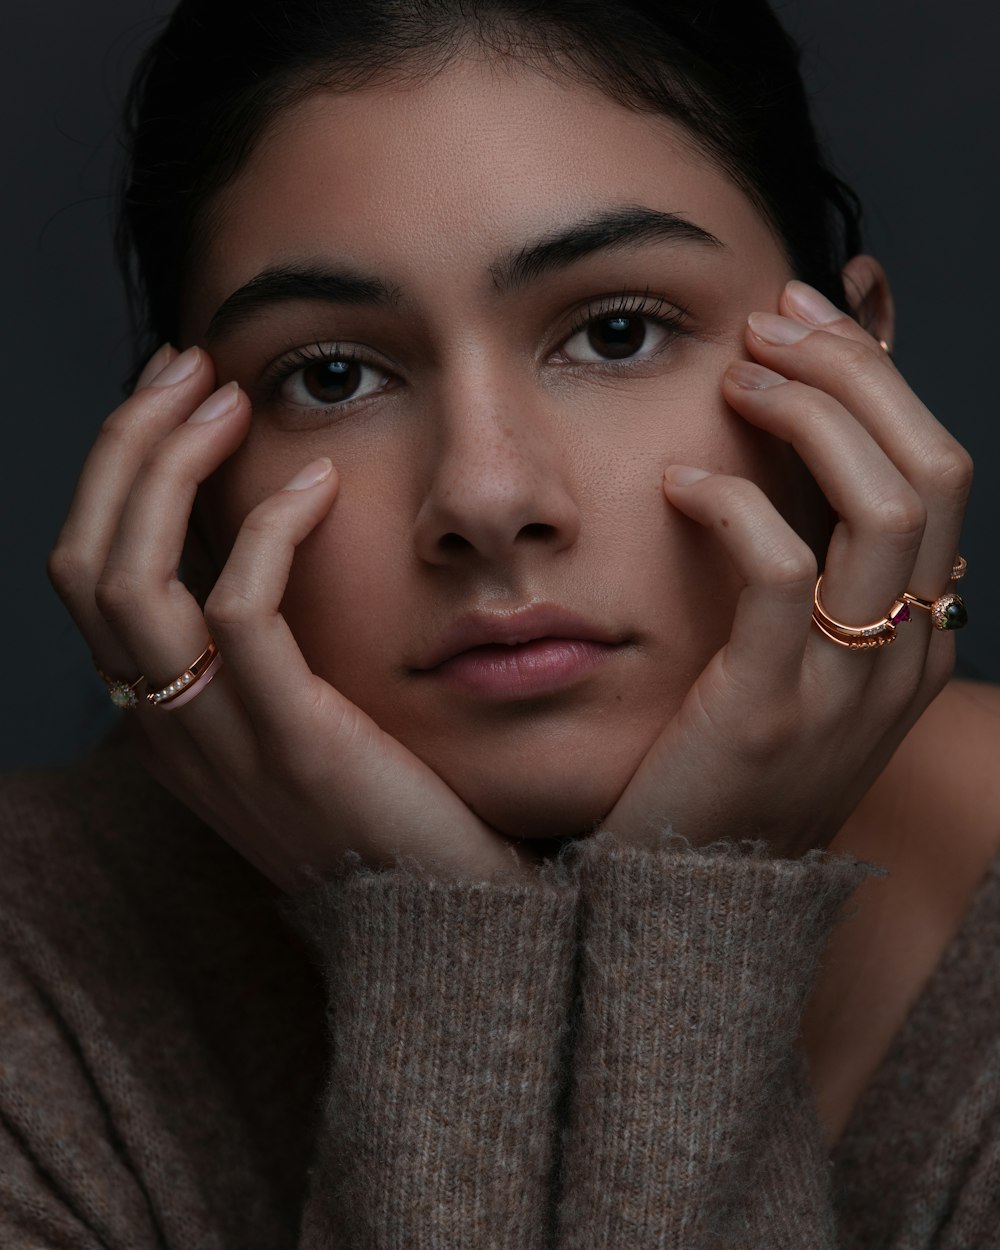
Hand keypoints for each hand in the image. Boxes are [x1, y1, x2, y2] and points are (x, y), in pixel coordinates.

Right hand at [48, 345, 538, 892]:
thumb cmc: (394, 811)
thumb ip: (269, 656)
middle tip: (184, 366)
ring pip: (128, 576)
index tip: (175, 402)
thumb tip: (271, 552)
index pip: (91, 578)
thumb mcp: (305, 726)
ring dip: (167, 463)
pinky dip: (266, 528)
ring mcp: (218, 740)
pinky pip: (239, 610)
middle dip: (124, 446)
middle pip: (82, 563)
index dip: (115, 478)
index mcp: (166, 720)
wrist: (450, 922)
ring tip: (223, 392)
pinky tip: (316, 481)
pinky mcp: (290, 741)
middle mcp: (167, 728)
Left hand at [602, 276, 971, 858]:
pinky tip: (680, 485)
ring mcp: (850, 690)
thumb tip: (773, 458)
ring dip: (816, 414)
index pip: (937, 471)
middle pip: (937, 469)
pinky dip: (737, 506)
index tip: (800, 319)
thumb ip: (798, 568)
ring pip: (890, 505)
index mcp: (916, 638)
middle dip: (859, 371)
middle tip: (772, 322)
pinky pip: (784, 574)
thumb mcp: (782, 666)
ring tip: (740, 375)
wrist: (681, 906)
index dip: (879, 377)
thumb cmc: (717, 770)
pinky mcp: (773, 712)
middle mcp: (907, 656)